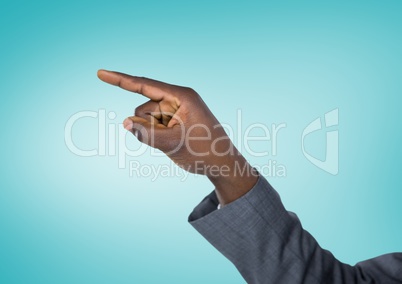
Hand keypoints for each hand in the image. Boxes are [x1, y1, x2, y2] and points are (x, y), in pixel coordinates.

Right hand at [97, 69, 257, 204]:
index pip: (145, 85)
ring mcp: (176, 108)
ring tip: (176, 141)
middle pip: (143, 108)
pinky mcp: (175, 118)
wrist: (222, 164)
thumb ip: (145, 133)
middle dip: (148, 125)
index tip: (101, 73)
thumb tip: (124, 123)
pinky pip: (154, 125)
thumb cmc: (203, 152)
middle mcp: (178, 98)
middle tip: (171, 140)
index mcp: (181, 96)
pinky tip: (176, 142)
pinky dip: (158, 135)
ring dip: (154, 132)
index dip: (120, 80)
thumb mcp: (172, 144)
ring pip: (147, 118)